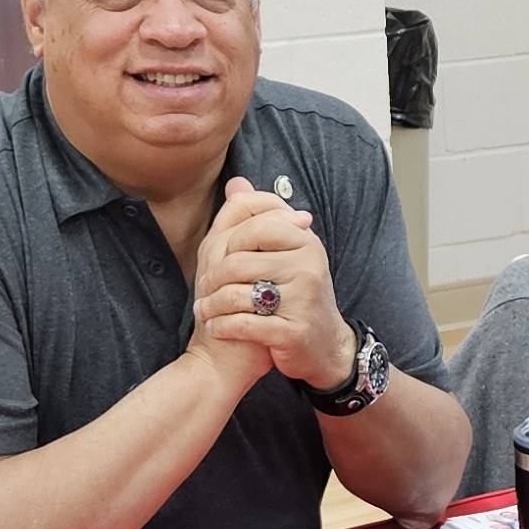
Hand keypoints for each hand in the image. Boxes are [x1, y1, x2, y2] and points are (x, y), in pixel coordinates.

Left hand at [190, 179, 350, 388]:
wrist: (322, 345)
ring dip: (212, 306)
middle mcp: (309, 266)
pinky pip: (244, 325)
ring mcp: (303, 300)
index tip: (221, 259)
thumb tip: (236, 183)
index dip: (229, 243)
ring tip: (205, 311)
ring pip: (236, 294)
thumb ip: (258, 217)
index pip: (257, 225)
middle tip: (205, 290)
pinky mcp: (294, 332)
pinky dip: (222, 327)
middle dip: (214, 279)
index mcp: (305, 242)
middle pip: (239, 262)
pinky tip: (216, 328)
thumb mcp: (283, 252)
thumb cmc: (295, 295)